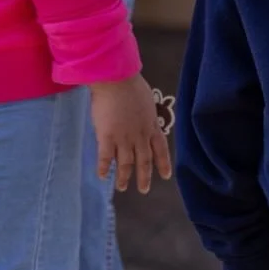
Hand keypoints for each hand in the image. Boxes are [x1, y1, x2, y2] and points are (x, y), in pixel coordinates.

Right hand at [89, 74, 172, 193]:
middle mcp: (140, 136)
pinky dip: (105, 168)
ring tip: (122, 187)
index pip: (160, 148)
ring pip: (126, 163)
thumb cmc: (131, 85)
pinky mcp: (107, 137)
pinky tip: (103, 176)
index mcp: (151, 125)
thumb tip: (144, 118)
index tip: (165, 176)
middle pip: (144, 160)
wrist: (116, 80)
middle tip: (144, 190)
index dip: (163, 163)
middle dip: (144, 176)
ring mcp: (124, 138)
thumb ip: (145, 114)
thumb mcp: (146, 101)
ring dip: (124, 177)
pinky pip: (106, 157)